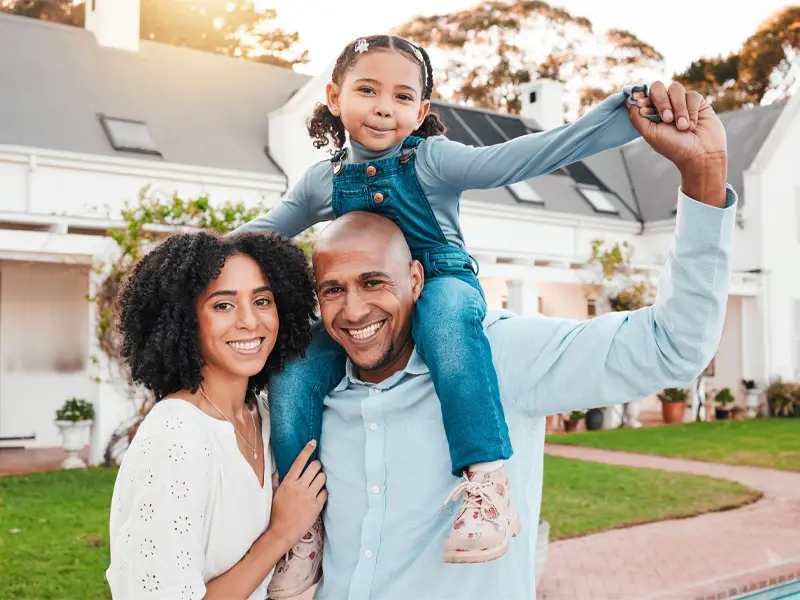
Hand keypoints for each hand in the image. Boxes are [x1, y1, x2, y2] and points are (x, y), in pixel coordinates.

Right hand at [269, 441, 326, 549]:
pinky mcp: (317, 506)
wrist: (282, 531)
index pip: (299, 461)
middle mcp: (299, 487)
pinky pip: (325, 492)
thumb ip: (278, 481)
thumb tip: (280, 471)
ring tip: (317, 483)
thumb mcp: (275, 494)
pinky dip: (323, 492)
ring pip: (322, 478)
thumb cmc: (277, 513)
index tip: (313, 443)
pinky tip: (318, 495)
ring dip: (321, 478)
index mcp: (288, 482)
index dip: (307, 450)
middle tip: (315, 470)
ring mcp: (309, 496)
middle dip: (317, 466)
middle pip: (315, 467)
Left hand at [629, 81, 727, 205]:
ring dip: (679, 109)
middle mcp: (665, 104)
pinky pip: (692, 95)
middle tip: (667, 119)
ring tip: (682, 127)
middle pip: (657, 86)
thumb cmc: (673, 147)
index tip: (643, 105)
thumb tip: (628, 100)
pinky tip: (692, 124)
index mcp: (651, 112)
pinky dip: (691, 111)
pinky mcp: (697, 102)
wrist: (700, 154)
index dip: (641, 97)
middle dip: (661, 102)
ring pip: (676, 88)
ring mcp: (681, 102)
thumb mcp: (650, 134)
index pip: (642, 95)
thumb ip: (637, 117)